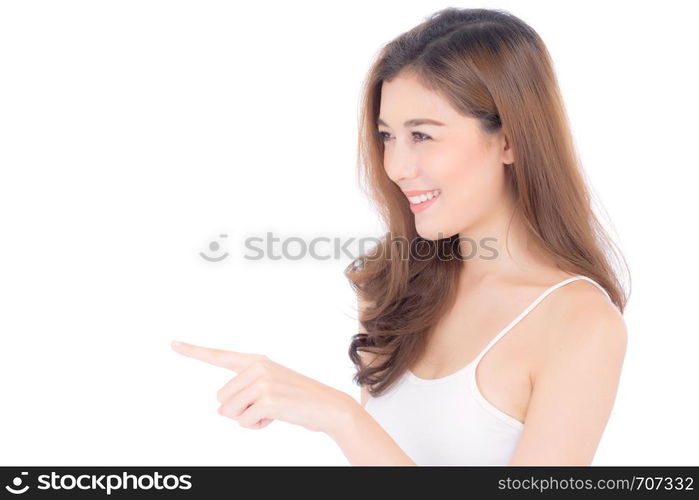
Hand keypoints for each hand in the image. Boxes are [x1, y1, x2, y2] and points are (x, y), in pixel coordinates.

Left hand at [170, 340, 351, 433]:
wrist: (327, 407)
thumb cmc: (297, 400)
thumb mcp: (268, 391)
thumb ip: (242, 395)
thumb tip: (219, 410)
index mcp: (256, 360)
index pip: (219, 356)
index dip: (193, 351)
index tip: (173, 344)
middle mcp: (257, 367)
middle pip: (221, 398)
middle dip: (239, 409)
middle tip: (266, 406)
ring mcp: (262, 381)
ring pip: (229, 411)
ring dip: (247, 419)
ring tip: (272, 411)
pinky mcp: (267, 399)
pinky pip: (243, 422)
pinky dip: (256, 426)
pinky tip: (275, 417)